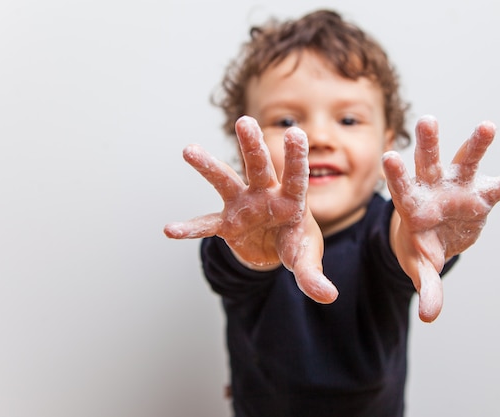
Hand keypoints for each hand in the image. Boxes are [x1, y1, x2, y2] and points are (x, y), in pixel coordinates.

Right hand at [164, 116, 337, 303]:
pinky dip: (190, 229)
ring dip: (209, 167)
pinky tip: (171, 229)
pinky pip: (206, 225)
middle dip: (253, 145)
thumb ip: (314, 276)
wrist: (273, 250)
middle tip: (245, 121)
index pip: (296, 176)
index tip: (296, 133)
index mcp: (291, 199)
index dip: (296, 157)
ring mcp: (243, 206)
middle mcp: (265, 194)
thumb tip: (328, 297)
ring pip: (225, 181)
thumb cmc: (295, 244)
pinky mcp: (227, 223)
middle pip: (259, 167)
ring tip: (189, 150)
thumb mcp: (305, 260)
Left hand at [382, 116, 499, 321]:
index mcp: (412, 206)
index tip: (389, 156)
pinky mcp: (481, 196)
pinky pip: (499, 186)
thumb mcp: (420, 266)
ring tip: (487, 127)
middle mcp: (433, 189)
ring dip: (475, 145)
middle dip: (428, 143)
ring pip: (464, 162)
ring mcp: (458, 189)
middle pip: (428, 163)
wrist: (433, 238)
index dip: (396, 174)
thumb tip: (430, 316)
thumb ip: (425, 286)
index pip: (401, 188)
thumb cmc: (419, 247)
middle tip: (428, 120)